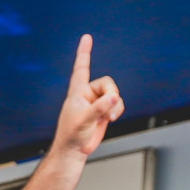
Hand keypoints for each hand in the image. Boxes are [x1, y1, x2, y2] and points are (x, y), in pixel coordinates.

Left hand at [51, 34, 124, 157]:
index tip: (87, 38)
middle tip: (108, 109)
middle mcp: (88, 94)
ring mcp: (97, 103)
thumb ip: (100, 107)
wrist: (74, 150)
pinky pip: (117, 104)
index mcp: (77, 92)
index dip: (84, 52)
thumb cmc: (71, 135)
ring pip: (115, 94)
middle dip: (111, 96)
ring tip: (107, 118)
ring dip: (115, 106)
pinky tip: (110, 119)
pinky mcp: (104, 111)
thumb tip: (114, 97)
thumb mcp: (84, 120)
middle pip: (108, 83)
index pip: (81, 68)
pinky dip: (117, 110)